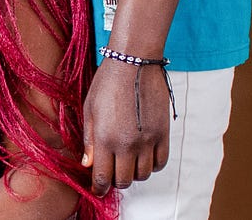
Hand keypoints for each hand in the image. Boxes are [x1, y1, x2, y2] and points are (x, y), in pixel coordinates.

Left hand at [82, 57, 170, 195]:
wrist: (134, 63)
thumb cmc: (107, 82)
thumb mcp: (89, 108)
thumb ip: (89, 139)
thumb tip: (88, 164)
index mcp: (105, 138)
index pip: (103, 177)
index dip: (98, 187)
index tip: (97, 189)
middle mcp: (127, 144)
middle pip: (124, 180)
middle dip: (115, 180)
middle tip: (111, 170)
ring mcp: (148, 141)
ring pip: (143, 175)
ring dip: (133, 172)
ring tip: (126, 160)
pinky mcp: (163, 135)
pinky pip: (160, 163)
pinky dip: (151, 165)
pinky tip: (143, 155)